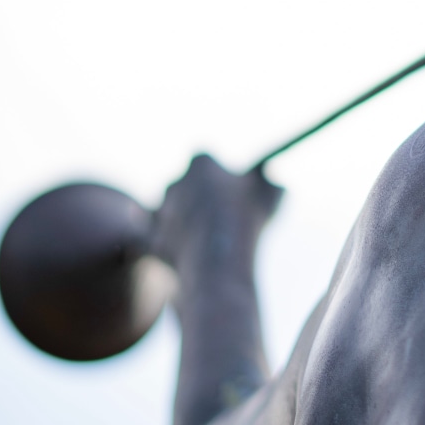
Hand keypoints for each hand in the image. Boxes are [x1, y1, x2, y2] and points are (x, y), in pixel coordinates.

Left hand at [152, 153, 283, 276]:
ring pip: (174, 214)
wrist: (216, 261)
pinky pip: (164, 240)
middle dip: (201, 199)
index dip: (222, 177)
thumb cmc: (245, 221)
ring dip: (188, 223)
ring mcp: (160, 212)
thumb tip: (268, 181)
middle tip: (220, 215)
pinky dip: (177, 246)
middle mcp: (175, 182)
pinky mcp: (153, 240)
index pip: (208, 162)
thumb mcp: (271, 195)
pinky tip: (195, 252)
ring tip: (213, 241)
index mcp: (201, 163)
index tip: (233, 189)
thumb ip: (267, 182)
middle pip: (187, 187)